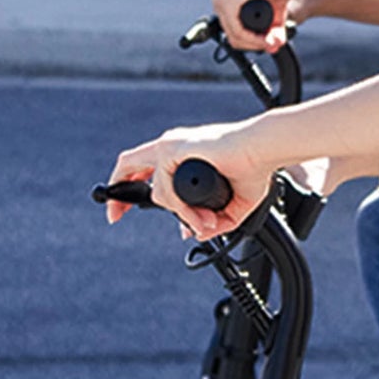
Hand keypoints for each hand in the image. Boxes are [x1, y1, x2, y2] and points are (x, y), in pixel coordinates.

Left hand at [106, 118, 276, 235]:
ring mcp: (170, 146)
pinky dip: (181, 209)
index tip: (126, 209)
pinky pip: (166, 191)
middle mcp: (171, 145)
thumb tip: (194, 233)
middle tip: (114, 216)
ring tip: (201, 224)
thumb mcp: (232, 204)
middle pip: (128, 163)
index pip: (145, 166)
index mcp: (181, 151)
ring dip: (178, 214)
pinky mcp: (174, 151)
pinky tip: (199, 217)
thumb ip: (213, 220)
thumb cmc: (254, 167)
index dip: (132, 187)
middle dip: (116, 190)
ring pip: (156, 190)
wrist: (265, 149)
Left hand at [211, 0, 300, 49]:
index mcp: (224, 1)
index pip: (230, 32)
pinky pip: (238, 30)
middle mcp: (218, 0)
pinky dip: (252, 39)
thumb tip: (273, 48)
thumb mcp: (274, 18)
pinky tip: (265, 39)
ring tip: (271, 41)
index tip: (267, 44)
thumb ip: (271, 34)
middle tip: (271, 44)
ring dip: (254, 43)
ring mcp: (221, 0)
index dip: (250, 43)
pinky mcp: (228, 1)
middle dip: (253, 45)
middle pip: (231, 36)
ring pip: (234, 36)